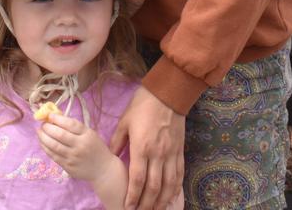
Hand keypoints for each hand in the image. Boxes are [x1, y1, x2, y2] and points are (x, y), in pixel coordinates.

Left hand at [37, 112, 114, 182]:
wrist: (102, 169)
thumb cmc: (95, 147)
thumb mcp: (89, 133)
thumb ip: (75, 127)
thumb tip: (56, 117)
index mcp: (87, 135)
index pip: (70, 124)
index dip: (58, 119)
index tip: (49, 115)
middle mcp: (80, 146)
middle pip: (60, 135)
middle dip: (48, 127)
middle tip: (42, 124)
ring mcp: (73, 158)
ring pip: (54, 146)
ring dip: (43, 137)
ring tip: (39, 132)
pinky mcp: (68, 167)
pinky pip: (54, 156)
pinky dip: (46, 148)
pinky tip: (42, 143)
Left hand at [110, 86, 184, 209]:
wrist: (168, 93)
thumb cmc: (143, 105)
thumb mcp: (125, 120)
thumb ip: (117, 140)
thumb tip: (111, 155)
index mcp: (141, 146)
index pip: (137, 178)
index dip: (133, 196)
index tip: (128, 207)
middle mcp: (158, 154)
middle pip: (153, 187)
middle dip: (147, 204)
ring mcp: (171, 154)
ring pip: (168, 185)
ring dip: (162, 201)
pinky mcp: (180, 151)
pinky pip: (179, 174)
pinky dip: (175, 189)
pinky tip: (170, 196)